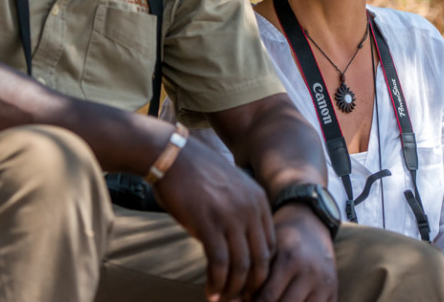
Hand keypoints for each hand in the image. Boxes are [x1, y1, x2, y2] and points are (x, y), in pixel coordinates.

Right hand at [151, 136, 275, 301]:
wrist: (172, 155)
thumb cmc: (195, 173)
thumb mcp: (229, 188)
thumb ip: (239, 213)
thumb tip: (235, 247)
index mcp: (259, 200)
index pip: (271, 245)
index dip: (263, 270)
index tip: (251, 284)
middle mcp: (250, 209)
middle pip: (261, 259)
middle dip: (253, 285)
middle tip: (241, 299)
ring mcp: (231, 216)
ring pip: (242, 266)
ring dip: (233, 289)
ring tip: (224, 301)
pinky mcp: (209, 224)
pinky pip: (219, 263)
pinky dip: (216, 282)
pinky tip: (210, 293)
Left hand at [251, 204, 336, 301]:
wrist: (312, 226)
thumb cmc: (281, 239)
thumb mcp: (267, 249)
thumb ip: (254, 274)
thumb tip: (234, 301)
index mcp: (290, 259)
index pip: (267, 297)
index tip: (243, 299)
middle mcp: (310, 272)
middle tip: (253, 301)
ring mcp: (325, 284)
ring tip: (271, 299)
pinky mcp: (333, 292)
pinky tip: (286, 300)